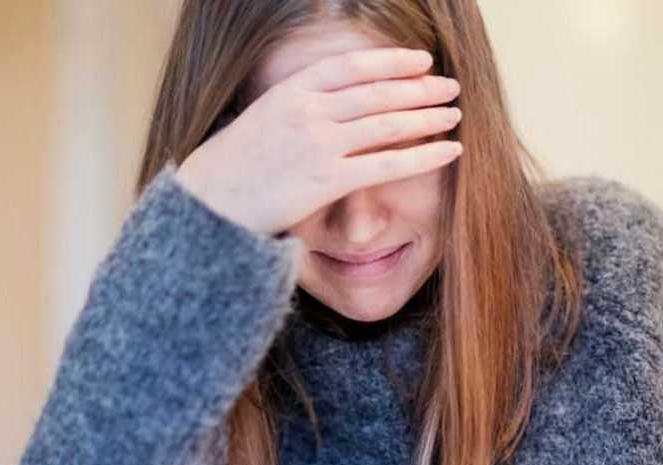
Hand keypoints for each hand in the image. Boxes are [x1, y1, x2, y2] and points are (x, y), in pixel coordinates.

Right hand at [174, 46, 462, 237]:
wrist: (208, 206)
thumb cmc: (232, 168)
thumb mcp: (261, 119)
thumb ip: (298, 107)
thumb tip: (333, 104)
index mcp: (290, 92)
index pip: (351, 66)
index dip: (390, 60)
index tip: (420, 60)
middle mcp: (308, 112)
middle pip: (377, 91)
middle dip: (419, 87)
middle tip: (449, 86)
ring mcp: (318, 145)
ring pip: (387, 123)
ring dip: (427, 116)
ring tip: (454, 114)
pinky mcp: (327, 180)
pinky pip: (387, 165)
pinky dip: (424, 155)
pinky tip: (450, 150)